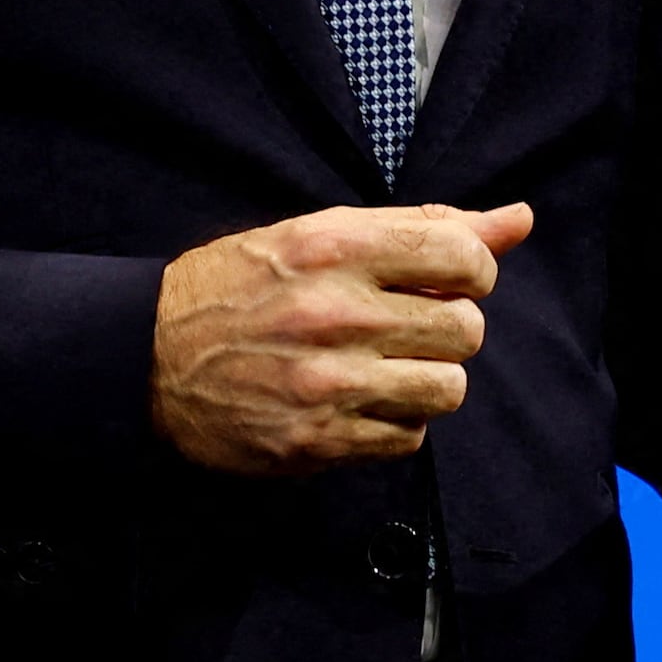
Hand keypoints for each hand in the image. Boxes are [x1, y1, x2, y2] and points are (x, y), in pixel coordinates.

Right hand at [151, 202, 533, 474]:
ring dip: (428, 379)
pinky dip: (397, 422)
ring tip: (387, 367)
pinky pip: (409, 437)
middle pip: (466, 329)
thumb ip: (423, 228)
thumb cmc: (239, 287)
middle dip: (447, 327)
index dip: (472, 270)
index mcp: (335, 247)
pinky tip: (360, 402)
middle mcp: (334, 313)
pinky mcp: (316, 440)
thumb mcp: (319, 233)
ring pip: (447, 388)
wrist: (143, 358)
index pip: (463, 255)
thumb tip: (517, 220)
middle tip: (407, 326)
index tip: (447, 279)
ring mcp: (326, 382)